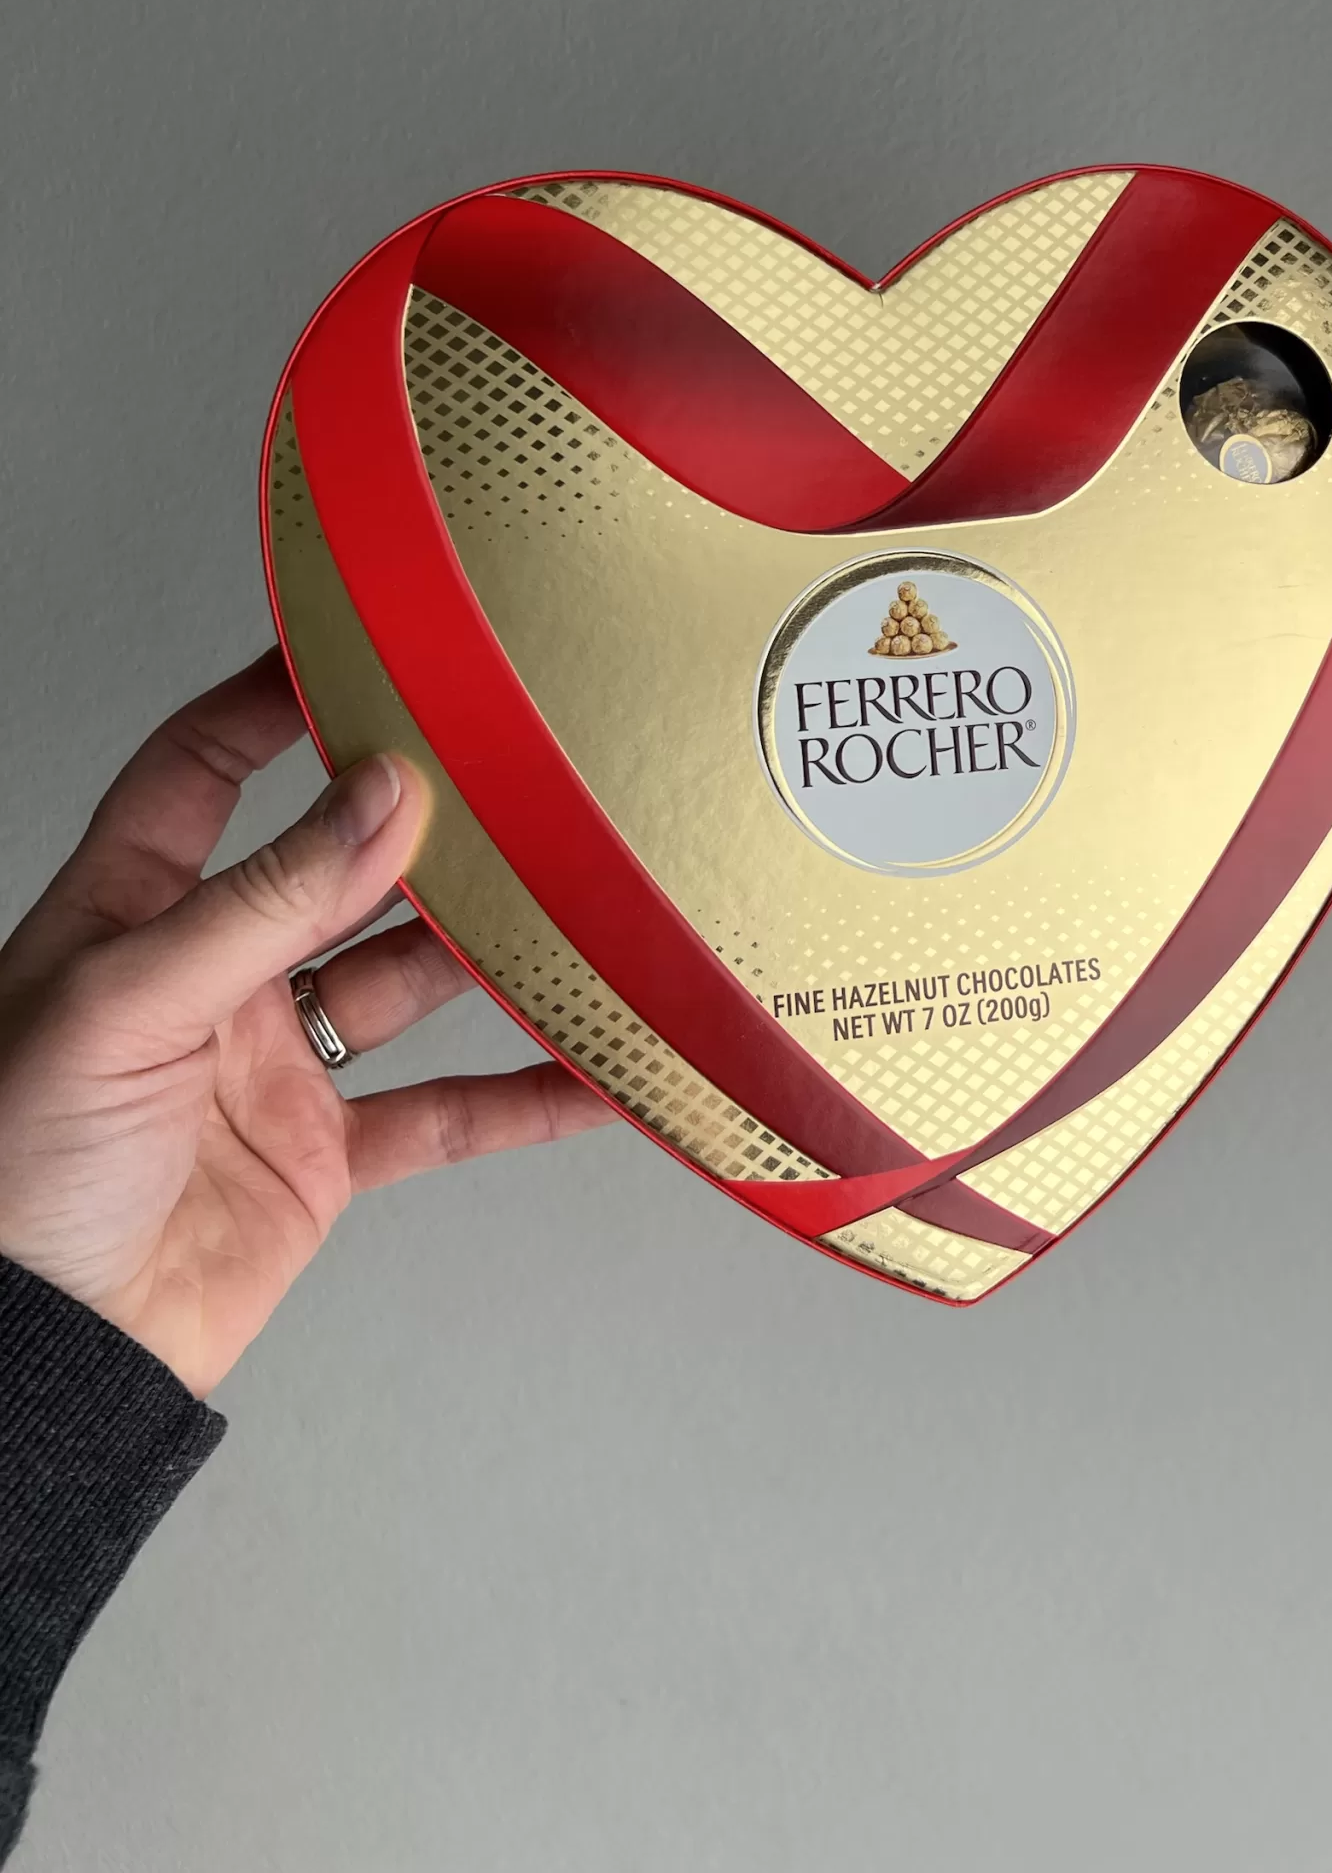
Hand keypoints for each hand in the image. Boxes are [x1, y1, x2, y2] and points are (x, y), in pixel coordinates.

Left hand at [0, 650, 610, 1394]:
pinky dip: (524, 1096)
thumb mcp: (127, 1005)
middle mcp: (211, 974)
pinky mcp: (323, 1157)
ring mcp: (273, 1065)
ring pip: (409, 981)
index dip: (269, 706)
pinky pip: (441, 1111)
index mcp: (131, 914)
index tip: (358, 651)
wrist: (38, 1360)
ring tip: (582, 902)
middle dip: (422, 826)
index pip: (201, 771)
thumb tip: (382, 795)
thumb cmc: (18, 1172)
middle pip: (336, 868)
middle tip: (516, 774)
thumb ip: (265, 903)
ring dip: (493, 953)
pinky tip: (593, 1073)